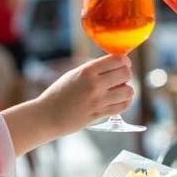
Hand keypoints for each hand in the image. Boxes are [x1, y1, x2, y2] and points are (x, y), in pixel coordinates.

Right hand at [2, 55, 134, 156]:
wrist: (47, 116)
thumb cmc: (59, 94)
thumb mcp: (74, 74)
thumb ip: (94, 70)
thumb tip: (116, 65)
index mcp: (87, 71)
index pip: (118, 60)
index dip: (124, 61)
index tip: (122, 64)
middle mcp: (94, 84)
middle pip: (126, 74)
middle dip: (126, 75)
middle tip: (120, 78)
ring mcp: (98, 100)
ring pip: (129, 91)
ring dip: (126, 90)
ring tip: (118, 91)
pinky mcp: (100, 114)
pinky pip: (124, 106)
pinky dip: (124, 102)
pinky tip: (118, 101)